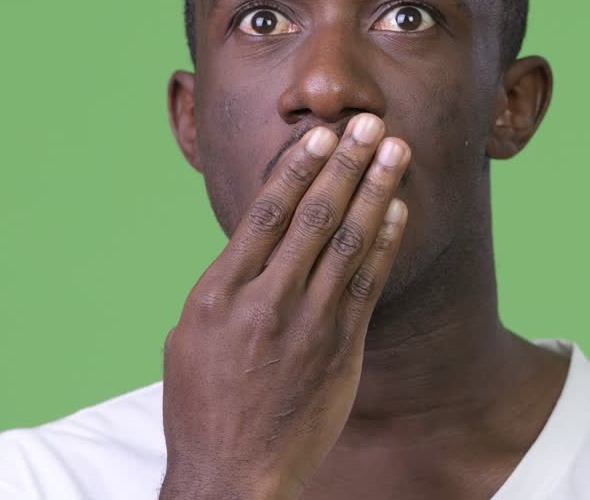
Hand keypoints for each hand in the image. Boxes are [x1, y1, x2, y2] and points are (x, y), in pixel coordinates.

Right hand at [159, 113, 409, 499]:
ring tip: (396, 152)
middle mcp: (266, 302)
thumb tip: (255, 237)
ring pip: (349, 242)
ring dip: (376, 190)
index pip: (265, 213)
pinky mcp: (341, 349)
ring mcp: (308, 325)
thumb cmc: (202, 403)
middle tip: (371, 124)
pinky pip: (369, 284)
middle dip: (347, 164)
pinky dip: (385, 243)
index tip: (321, 135)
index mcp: (219, 292)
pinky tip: (398, 212)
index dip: (298, 168)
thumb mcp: (190, 333)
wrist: (232, 474)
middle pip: (315, 216)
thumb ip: (225, 282)